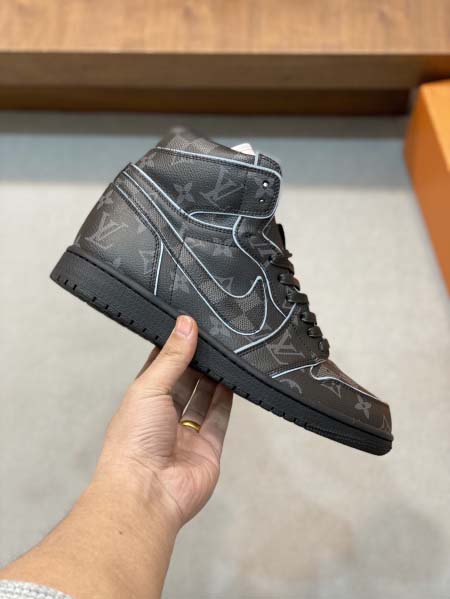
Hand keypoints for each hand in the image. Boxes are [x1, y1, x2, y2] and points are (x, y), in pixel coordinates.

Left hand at [96, 315, 232, 528]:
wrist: (147, 493)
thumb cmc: (135, 438)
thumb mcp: (149, 388)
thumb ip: (172, 357)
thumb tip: (186, 323)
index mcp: (143, 400)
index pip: (160, 366)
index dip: (175, 346)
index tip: (191, 323)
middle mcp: (164, 415)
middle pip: (185, 381)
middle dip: (198, 360)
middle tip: (216, 334)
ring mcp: (187, 433)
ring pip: (204, 398)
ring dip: (214, 377)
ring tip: (228, 351)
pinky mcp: (209, 448)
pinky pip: (220, 419)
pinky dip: (227, 399)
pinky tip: (234, 377)